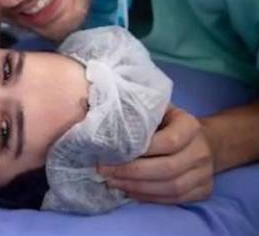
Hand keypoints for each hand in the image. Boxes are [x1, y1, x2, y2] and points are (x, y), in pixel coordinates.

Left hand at [98, 106, 214, 203]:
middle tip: (105, 171)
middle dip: (131, 172)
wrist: (202, 140)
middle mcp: (201, 150)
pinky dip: (150, 197)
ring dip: (138, 188)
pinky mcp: (203, 190)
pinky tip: (130, 191)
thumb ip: (139, 115)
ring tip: (113, 182)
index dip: (139, 151)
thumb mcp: (158, 109)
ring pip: (171, 188)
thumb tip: (104, 123)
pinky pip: (175, 199)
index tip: (110, 153)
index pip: (168, 142)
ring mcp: (205, 173)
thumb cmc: (169, 122)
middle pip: (167, 168)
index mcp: (190, 125)